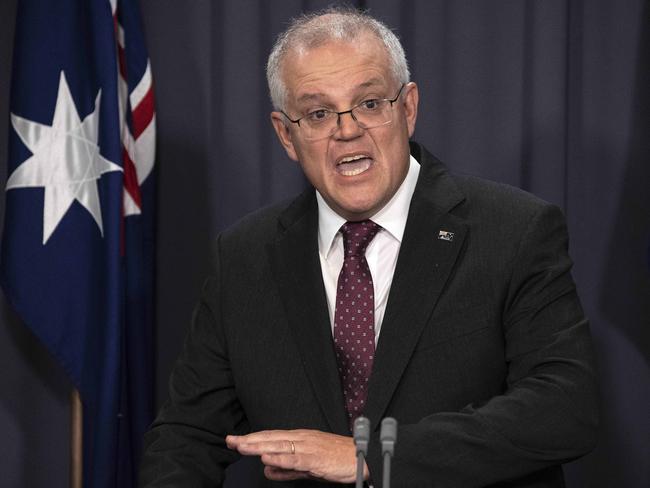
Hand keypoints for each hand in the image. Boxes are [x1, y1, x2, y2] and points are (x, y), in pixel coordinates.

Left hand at [226, 429, 368, 482]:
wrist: (361, 457)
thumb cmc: (337, 458)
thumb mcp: (308, 466)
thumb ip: (287, 469)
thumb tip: (267, 471)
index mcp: (300, 438)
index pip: (271, 437)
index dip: (253, 438)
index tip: (235, 440)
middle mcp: (302, 439)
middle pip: (271, 438)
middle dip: (250, 440)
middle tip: (231, 440)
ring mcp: (308, 447)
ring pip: (279, 446)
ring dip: (260, 446)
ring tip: (242, 447)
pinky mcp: (316, 458)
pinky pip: (295, 458)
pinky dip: (280, 459)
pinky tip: (267, 459)